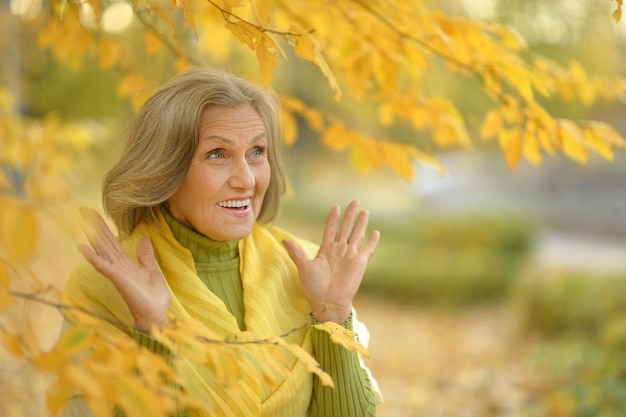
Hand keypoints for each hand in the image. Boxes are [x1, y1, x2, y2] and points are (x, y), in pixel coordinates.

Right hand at [78, 208, 170, 332]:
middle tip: (83, 210)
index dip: (104, 228)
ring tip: (82, 222)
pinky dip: (94, 258)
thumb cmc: (153, 297)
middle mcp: (118, 267)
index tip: (94, 214)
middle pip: (104, 243)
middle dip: (95, 227)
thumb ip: (145, 256)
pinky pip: (104, 267)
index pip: (112, 242)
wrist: (157, 314)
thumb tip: (144, 239)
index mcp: (126, 264)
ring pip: (102, 251)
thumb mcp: (151, 271)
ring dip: (92, 236)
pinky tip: (83, 248)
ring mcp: (117, 273)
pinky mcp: (119, 280)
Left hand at [282, 200, 379, 323]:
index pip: (331, 229)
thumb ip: (296, 252)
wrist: (327, 302)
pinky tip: (376, 232)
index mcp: (326, 250)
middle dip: (350, 215)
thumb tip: (284, 240)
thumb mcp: (304, 267)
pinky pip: (368, 249)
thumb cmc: (314, 287)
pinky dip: (372, 241)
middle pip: (346, 228)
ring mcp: (350, 256)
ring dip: (361, 223)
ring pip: (357, 235)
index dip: (333, 219)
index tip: (335, 207)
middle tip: (355, 201)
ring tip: (365, 211)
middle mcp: (339, 250)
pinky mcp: (360, 263)